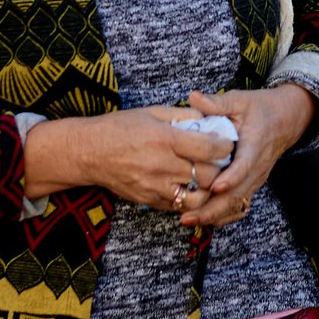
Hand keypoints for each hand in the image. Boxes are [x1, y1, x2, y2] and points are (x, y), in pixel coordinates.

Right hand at [23, 104, 233, 209]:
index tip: (229, 141)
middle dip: (221, 168)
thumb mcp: (151, 112)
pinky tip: (191, 187)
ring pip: (196, 197)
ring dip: (208, 189)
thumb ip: (181, 115)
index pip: (208, 148)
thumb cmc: (119, 127)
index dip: (225, 145)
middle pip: (207, 175)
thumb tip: (206, 116)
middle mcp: (163, 166)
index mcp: (165, 139)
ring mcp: (155, 187)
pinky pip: (178, 206)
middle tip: (225, 161)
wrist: (89, 152)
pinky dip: (189, 199)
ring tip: (210, 177)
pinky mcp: (149, 201)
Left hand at [179, 85, 316, 227]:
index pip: (244, 165)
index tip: (215, 186)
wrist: (285, 119)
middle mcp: (256, 168)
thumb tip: (192, 96)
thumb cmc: (260, 108)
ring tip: (189, 220)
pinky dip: (222, 216)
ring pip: (235, 205)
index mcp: (254, 146)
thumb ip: (216, 102)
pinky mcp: (251, 185)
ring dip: (213, 216)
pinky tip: (203, 219)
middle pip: (236, 195)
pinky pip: (238, 206)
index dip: (231, 178)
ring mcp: (254, 180)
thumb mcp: (239, 100)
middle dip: (212, 209)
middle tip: (187, 216)